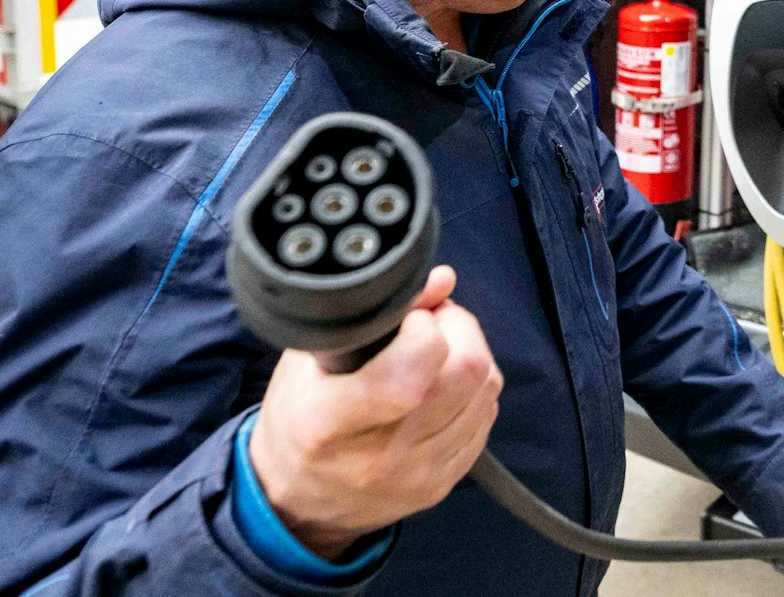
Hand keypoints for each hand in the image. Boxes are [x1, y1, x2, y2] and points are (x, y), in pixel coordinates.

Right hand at [247, 266, 502, 558]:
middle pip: (464, 374)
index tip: (410, 316)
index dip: (424, 330)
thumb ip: (373, 315)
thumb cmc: (297, 418)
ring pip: (486, 391)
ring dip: (472, 356)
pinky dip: (475, 390)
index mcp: (328, 425)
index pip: (406, 376)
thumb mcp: (310, 360)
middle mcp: (377, 457)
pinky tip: (442, 386)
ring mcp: (416, 476)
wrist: (296, 503)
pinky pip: (486, 417)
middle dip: (459, 329)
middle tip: (433, 321)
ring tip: (436, 351)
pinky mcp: (442, 485)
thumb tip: (443, 280)